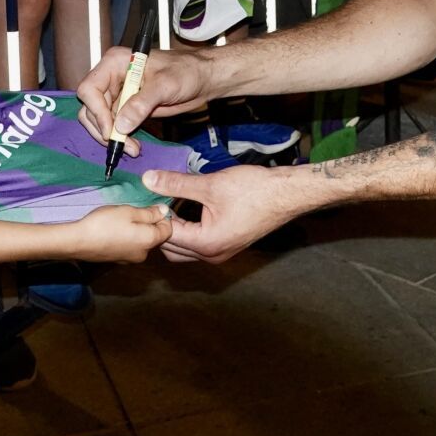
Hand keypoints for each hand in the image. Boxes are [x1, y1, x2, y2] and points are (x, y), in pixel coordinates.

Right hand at [64, 203, 174, 262]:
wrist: (78, 242)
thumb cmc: (105, 223)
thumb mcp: (129, 211)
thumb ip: (150, 213)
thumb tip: (165, 211)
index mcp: (150, 242)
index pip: (168, 229)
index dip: (162, 216)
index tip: (149, 206)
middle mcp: (144, 255)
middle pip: (154, 236)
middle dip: (148, 223)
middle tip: (133, 210)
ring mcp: (130, 260)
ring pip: (141, 241)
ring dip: (136, 230)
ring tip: (121, 219)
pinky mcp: (118, 260)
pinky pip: (129, 246)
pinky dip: (126, 237)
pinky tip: (114, 229)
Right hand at [75, 45, 219, 152]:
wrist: (202, 78)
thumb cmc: (187, 71)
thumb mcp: (165, 85)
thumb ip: (142, 103)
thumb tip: (121, 125)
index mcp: (115, 62)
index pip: (90, 89)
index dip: (96, 112)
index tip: (111, 131)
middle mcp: (112, 77)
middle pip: (90, 108)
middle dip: (104, 129)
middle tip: (122, 145)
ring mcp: (118, 94)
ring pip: (100, 120)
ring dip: (112, 137)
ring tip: (132, 148)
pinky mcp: (126, 108)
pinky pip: (114, 126)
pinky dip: (120, 138)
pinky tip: (133, 145)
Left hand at [138, 166, 296, 264]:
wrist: (287, 194)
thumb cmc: (253, 190)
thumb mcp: (210, 184)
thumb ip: (176, 184)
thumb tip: (148, 179)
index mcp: (206, 244)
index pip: (166, 235)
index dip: (155, 215)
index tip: (150, 195)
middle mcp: (212, 256)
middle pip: (172, 249)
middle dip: (161, 227)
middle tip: (156, 200)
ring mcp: (221, 253)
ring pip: (184, 249)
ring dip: (174, 231)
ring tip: (169, 202)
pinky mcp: (227, 246)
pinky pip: (198, 245)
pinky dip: (188, 231)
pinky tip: (186, 208)